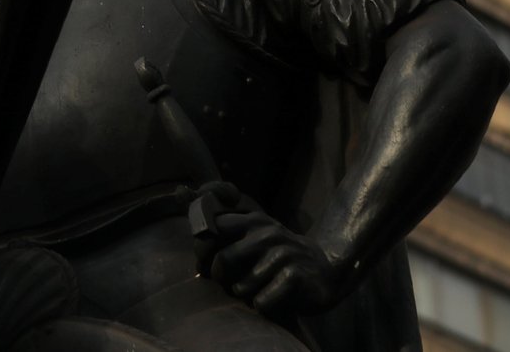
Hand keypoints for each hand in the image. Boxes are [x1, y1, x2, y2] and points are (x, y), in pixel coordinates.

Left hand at [196, 200, 348, 315]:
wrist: (326, 269)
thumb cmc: (278, 255)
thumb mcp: (253, 234)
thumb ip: (222, 227)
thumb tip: (183, 204)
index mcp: (253, 220)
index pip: (212, 229)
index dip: (203, 250)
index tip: (206, 264)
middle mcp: (267, 233)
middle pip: (223, 260)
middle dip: (221, 277)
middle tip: (229, 283)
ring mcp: (283, 254)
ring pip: (242, 286)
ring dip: (244, 294)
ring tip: (255, 289)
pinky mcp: (295, 276)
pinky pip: (262, 301)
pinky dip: (261, 305)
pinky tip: (270, 298)